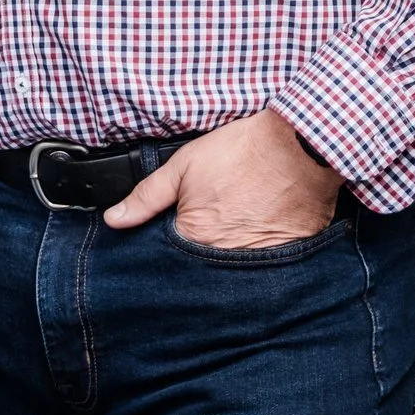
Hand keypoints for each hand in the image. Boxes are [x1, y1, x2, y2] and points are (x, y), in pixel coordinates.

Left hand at [103, 108, 341, 247]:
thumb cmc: (242, 151)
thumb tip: (114, 220)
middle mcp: (226, 256)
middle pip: (202, 264)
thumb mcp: (183, 165)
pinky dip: (259, 253)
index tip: (179, 225)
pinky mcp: (290, 256)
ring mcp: (260, 260)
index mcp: (195, 235)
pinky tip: (260, 228)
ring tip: (237, 221)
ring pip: (232, 268)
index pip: (169, 255)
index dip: (170, 241)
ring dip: (229, 254)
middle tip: (214, 219)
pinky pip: (266, 265)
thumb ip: (146, 196)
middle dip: (199, 251)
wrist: (300, 146)